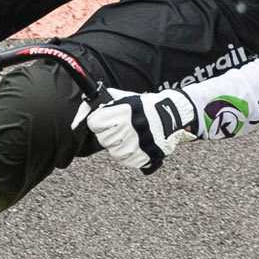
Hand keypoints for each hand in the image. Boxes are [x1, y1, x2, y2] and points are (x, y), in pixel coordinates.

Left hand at [81, 88, 198, 173]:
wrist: (172, 114)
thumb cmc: (146, 106)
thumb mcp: (126, 98)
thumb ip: (107, 101)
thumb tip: (86, 105)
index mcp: (123, 110)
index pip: (94, 123)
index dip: (96, 124)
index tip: (100, 124)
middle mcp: (130, 126)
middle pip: (104, 139)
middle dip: (107, 136)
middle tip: (118, 132)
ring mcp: (139, 142)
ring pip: (115, 153)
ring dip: (118, 147)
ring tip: (128, 138)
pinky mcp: (146, 154)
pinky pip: (128, 161)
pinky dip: (129, 156)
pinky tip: (135, 146)